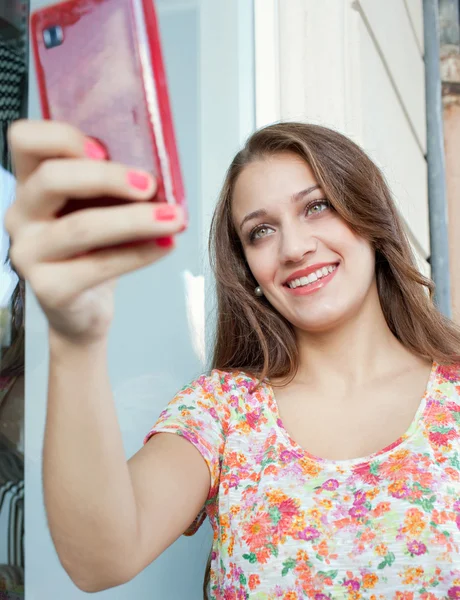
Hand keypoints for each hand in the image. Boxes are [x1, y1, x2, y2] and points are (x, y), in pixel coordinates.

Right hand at [4, 120, 184, 344]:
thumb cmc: (93, 250)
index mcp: (31, 184)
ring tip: (173, 218)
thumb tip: (157, 170)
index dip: (60, 136)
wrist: (83, 308)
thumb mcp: (97, 209)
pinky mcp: (49, 288)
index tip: (104, 147)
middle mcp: (21, 215)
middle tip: (149, 185)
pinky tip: (165, 245)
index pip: (25, 139)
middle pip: (52, 179)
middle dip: (108, 177)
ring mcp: (29, 254)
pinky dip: (139, 254)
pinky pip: (98, 266)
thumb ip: (111, 187)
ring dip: (135, 220)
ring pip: (81, 227)